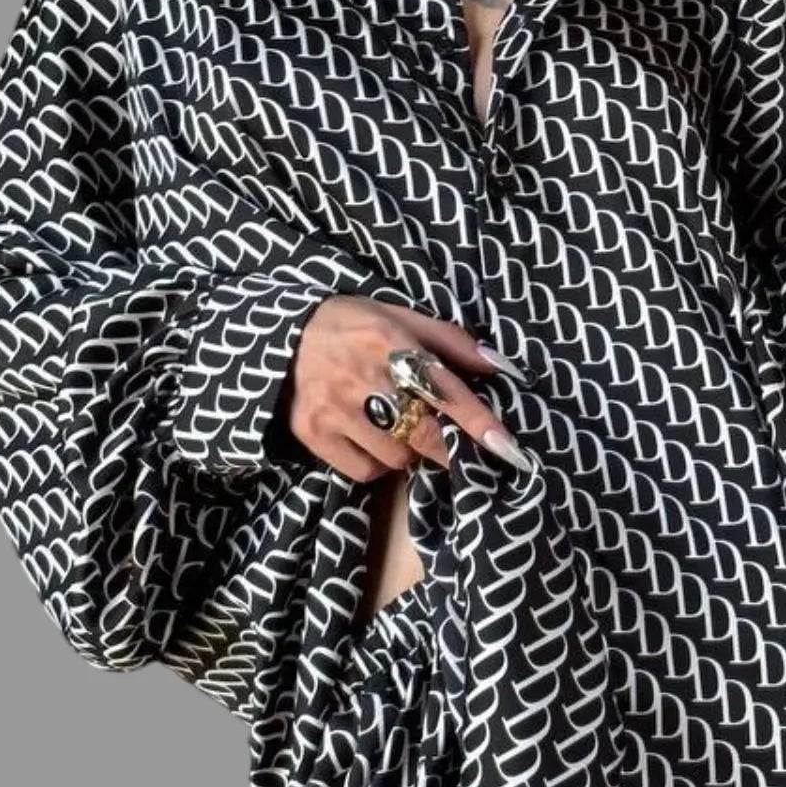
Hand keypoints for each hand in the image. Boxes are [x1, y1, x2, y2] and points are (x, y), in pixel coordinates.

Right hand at [278, 295, 533, 482]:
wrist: (279, 338)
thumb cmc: (352, 326)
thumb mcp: (399, 316)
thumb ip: (450, 342)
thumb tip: (499, 366)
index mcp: (388, 340)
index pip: (443, 387)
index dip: (477, 420)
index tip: (506, 446)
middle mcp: (362, 376)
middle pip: (423, 432)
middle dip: (448, 447)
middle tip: (454, 446)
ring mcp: (335, 410)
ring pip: (397, 456)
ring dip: (407, 448)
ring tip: (391, 422)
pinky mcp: (313, 434)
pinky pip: (366, 470)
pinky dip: (376, 462)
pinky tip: (367, 437)